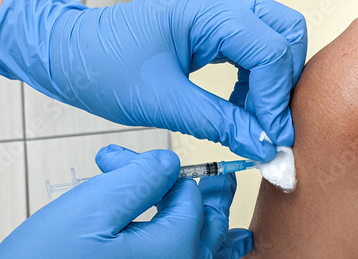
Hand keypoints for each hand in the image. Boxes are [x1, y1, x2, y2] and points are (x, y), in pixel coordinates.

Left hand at [0, 0, 306, 160]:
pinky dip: (256, 81)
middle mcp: (218, 5)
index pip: (269, 50)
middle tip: (269, 127)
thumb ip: (219, 123)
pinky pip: (251, 50)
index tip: (272, 139)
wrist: (75, 57)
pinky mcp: (210, 30)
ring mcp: (216, 15)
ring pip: (273, 40)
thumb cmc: (104, 68)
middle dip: (283, 84)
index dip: (276, 100)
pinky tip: (239, 107)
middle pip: (283, 34)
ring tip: (251, 121)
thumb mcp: (163, 103)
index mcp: (205, 11)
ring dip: (271, 83)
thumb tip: (262, 146)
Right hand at [0, 145, 251, 258]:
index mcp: (172, 247)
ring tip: (239, 232)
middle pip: (206, 227)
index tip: (124, 160)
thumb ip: (142, 177)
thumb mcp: (94, 206)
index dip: (159, 171)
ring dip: (214, 237)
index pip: (185, 194)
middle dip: (202, 197)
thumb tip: (172, 165)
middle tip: (221, 182)